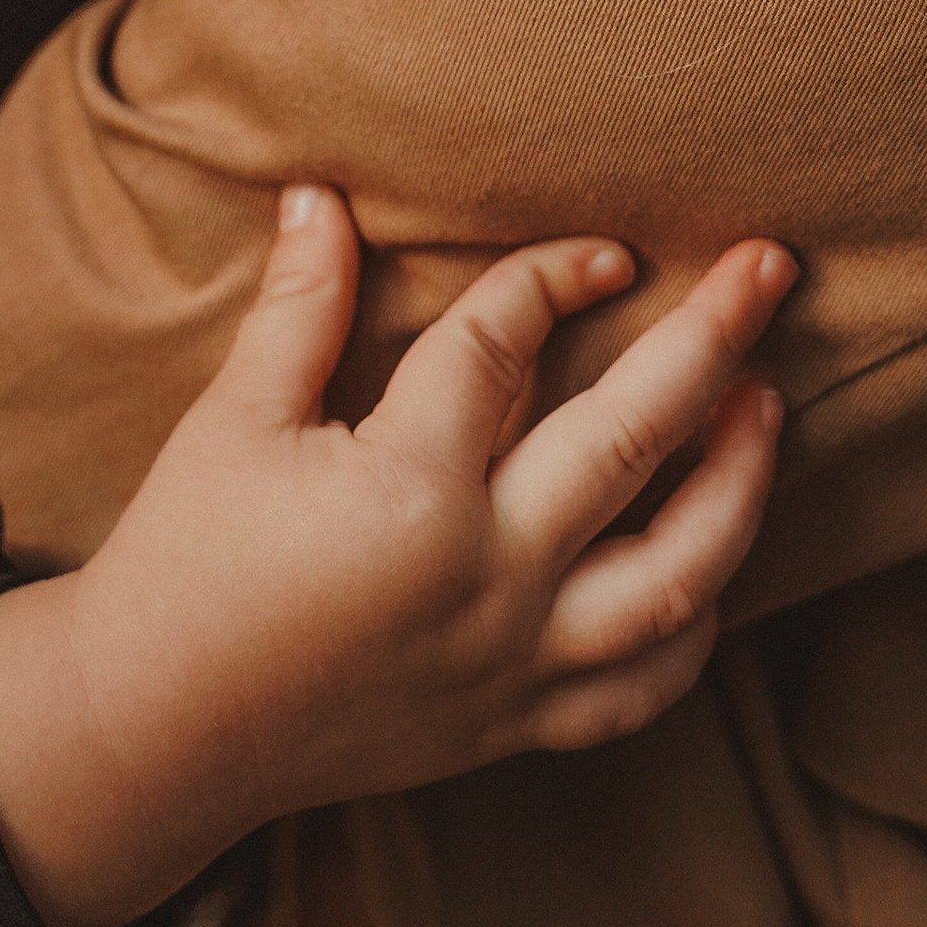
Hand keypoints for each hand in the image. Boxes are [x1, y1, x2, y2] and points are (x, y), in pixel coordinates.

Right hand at [0, 185, 793, 926]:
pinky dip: (696, 624)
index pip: (503, 346)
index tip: (599, 250)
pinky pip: (645, 686)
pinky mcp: (517, 724)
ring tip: (768, 407)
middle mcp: (486, 579)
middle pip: (634, 440)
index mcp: (410, 492)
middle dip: (711, 341)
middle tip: (769, 268)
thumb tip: (321, 196)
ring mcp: (514, 662)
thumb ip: (298, 308)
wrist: (158, 731)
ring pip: (679, 577)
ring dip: (740, 486)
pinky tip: (714, 564)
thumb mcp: (234, 422)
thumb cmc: (186, 563)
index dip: (550, 277)